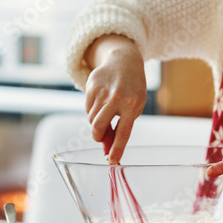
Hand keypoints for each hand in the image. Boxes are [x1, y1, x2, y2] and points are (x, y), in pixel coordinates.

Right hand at [83, 35, 145, 162]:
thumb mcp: (134, 107)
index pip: (123, 133)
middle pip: (97, 126)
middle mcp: (116, 98)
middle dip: (97, 137)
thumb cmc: (132, 89)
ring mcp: (102, 91)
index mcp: (132, 105)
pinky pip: (87, 108)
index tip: (112, 161)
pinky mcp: (91, 85)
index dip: (116, 149)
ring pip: (91, 118)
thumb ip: (122, 126)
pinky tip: (101, 100)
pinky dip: (92, 110)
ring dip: (97, 121)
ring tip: (106, 112)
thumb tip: (107, 148)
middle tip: (100, 138)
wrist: (124, 61)